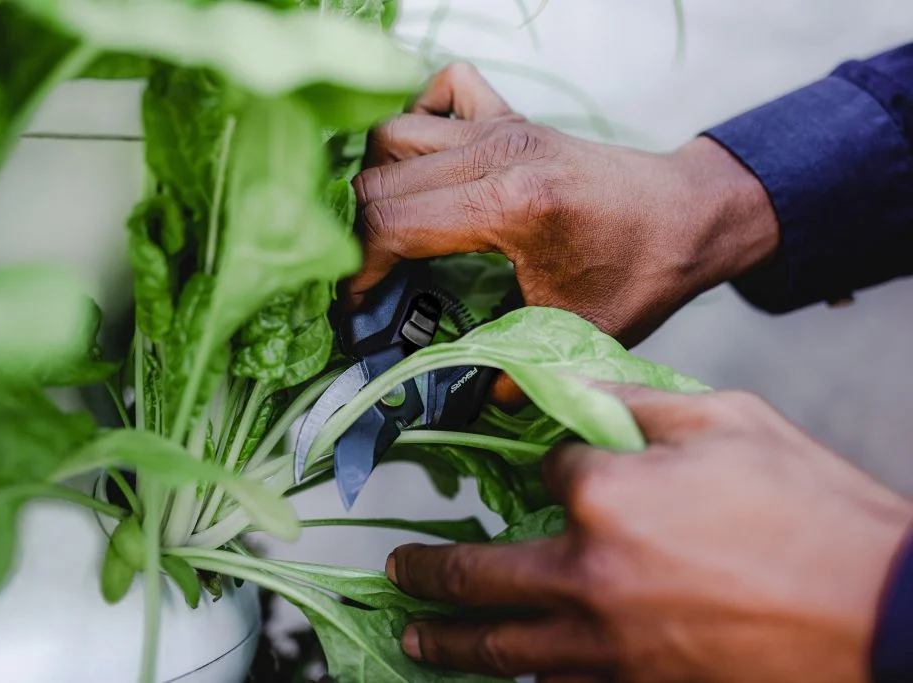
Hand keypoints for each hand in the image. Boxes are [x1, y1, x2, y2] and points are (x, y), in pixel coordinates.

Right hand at [349, 63, 779, 348]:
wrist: (692, 216)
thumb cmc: (642, 272)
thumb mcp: (575, 332)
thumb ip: (508, 367)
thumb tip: (455, 397)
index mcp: (509, 204)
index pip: (391, 224)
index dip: (358, 270)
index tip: (357, 305)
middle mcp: (496, 152)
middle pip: (378, 179)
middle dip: (354, 233)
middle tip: (363, 276)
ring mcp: (502, 126)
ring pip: (395, 133)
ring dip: (377, 179)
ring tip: (385, 227)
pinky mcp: (512, 116)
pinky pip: (443, 90)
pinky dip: (420, 119)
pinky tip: (428, 163)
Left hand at [385, 384, 912, 682]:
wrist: (885, 617)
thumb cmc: (814, 515)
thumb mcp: (728, 423)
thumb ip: (639, 405)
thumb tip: (580, 394)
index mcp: (604, 495)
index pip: (545, 475)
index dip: (552, 467)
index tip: (561, 470)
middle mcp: (587, 576)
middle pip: (480, 575)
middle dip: (430, 573)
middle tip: (398, 572)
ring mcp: (607, 647)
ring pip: (503, 652)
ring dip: (451, 644)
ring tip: (416, 638)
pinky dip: (524, 681)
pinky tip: (510, 676)